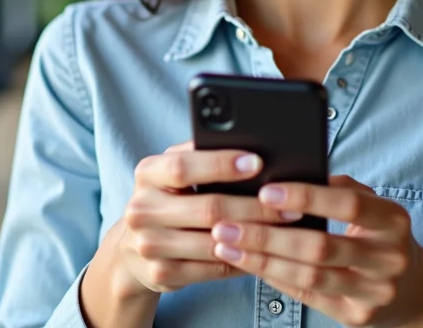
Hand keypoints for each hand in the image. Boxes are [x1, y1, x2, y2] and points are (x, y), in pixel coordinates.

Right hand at [108, 142, 303, 294]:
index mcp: (147, 174)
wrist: (131, 250)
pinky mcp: (160, 274)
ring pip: (214, 243)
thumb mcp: (174, 173)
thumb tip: (253, 148)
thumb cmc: (169, 199)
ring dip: (256, 237)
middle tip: (291, 206)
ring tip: (286, 230)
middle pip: (207, 208)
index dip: (221, 164)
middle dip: (255, 207)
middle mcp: (141, 209)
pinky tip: (265, 253)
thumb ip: (201, 157)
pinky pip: (213, 269)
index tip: (257, 162)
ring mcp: (148, 245)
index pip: (183, 166)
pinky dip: (243, 261)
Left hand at [209, 175, 422, 327]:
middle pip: (321, 246)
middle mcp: (389, 258)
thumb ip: (341, 189)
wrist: (414, 293)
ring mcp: (374, 292)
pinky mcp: (356, 316)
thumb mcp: (375, 209)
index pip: (349, 205)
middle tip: (227, 222)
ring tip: (226, 244)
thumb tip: (290, 171)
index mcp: (394, 221)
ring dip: (262, 260)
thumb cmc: (381, 237)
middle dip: (268, 234)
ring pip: (309, 276)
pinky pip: (307, 296)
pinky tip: (247, 264)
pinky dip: (274, 278)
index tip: (265, 190)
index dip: (307, 197)